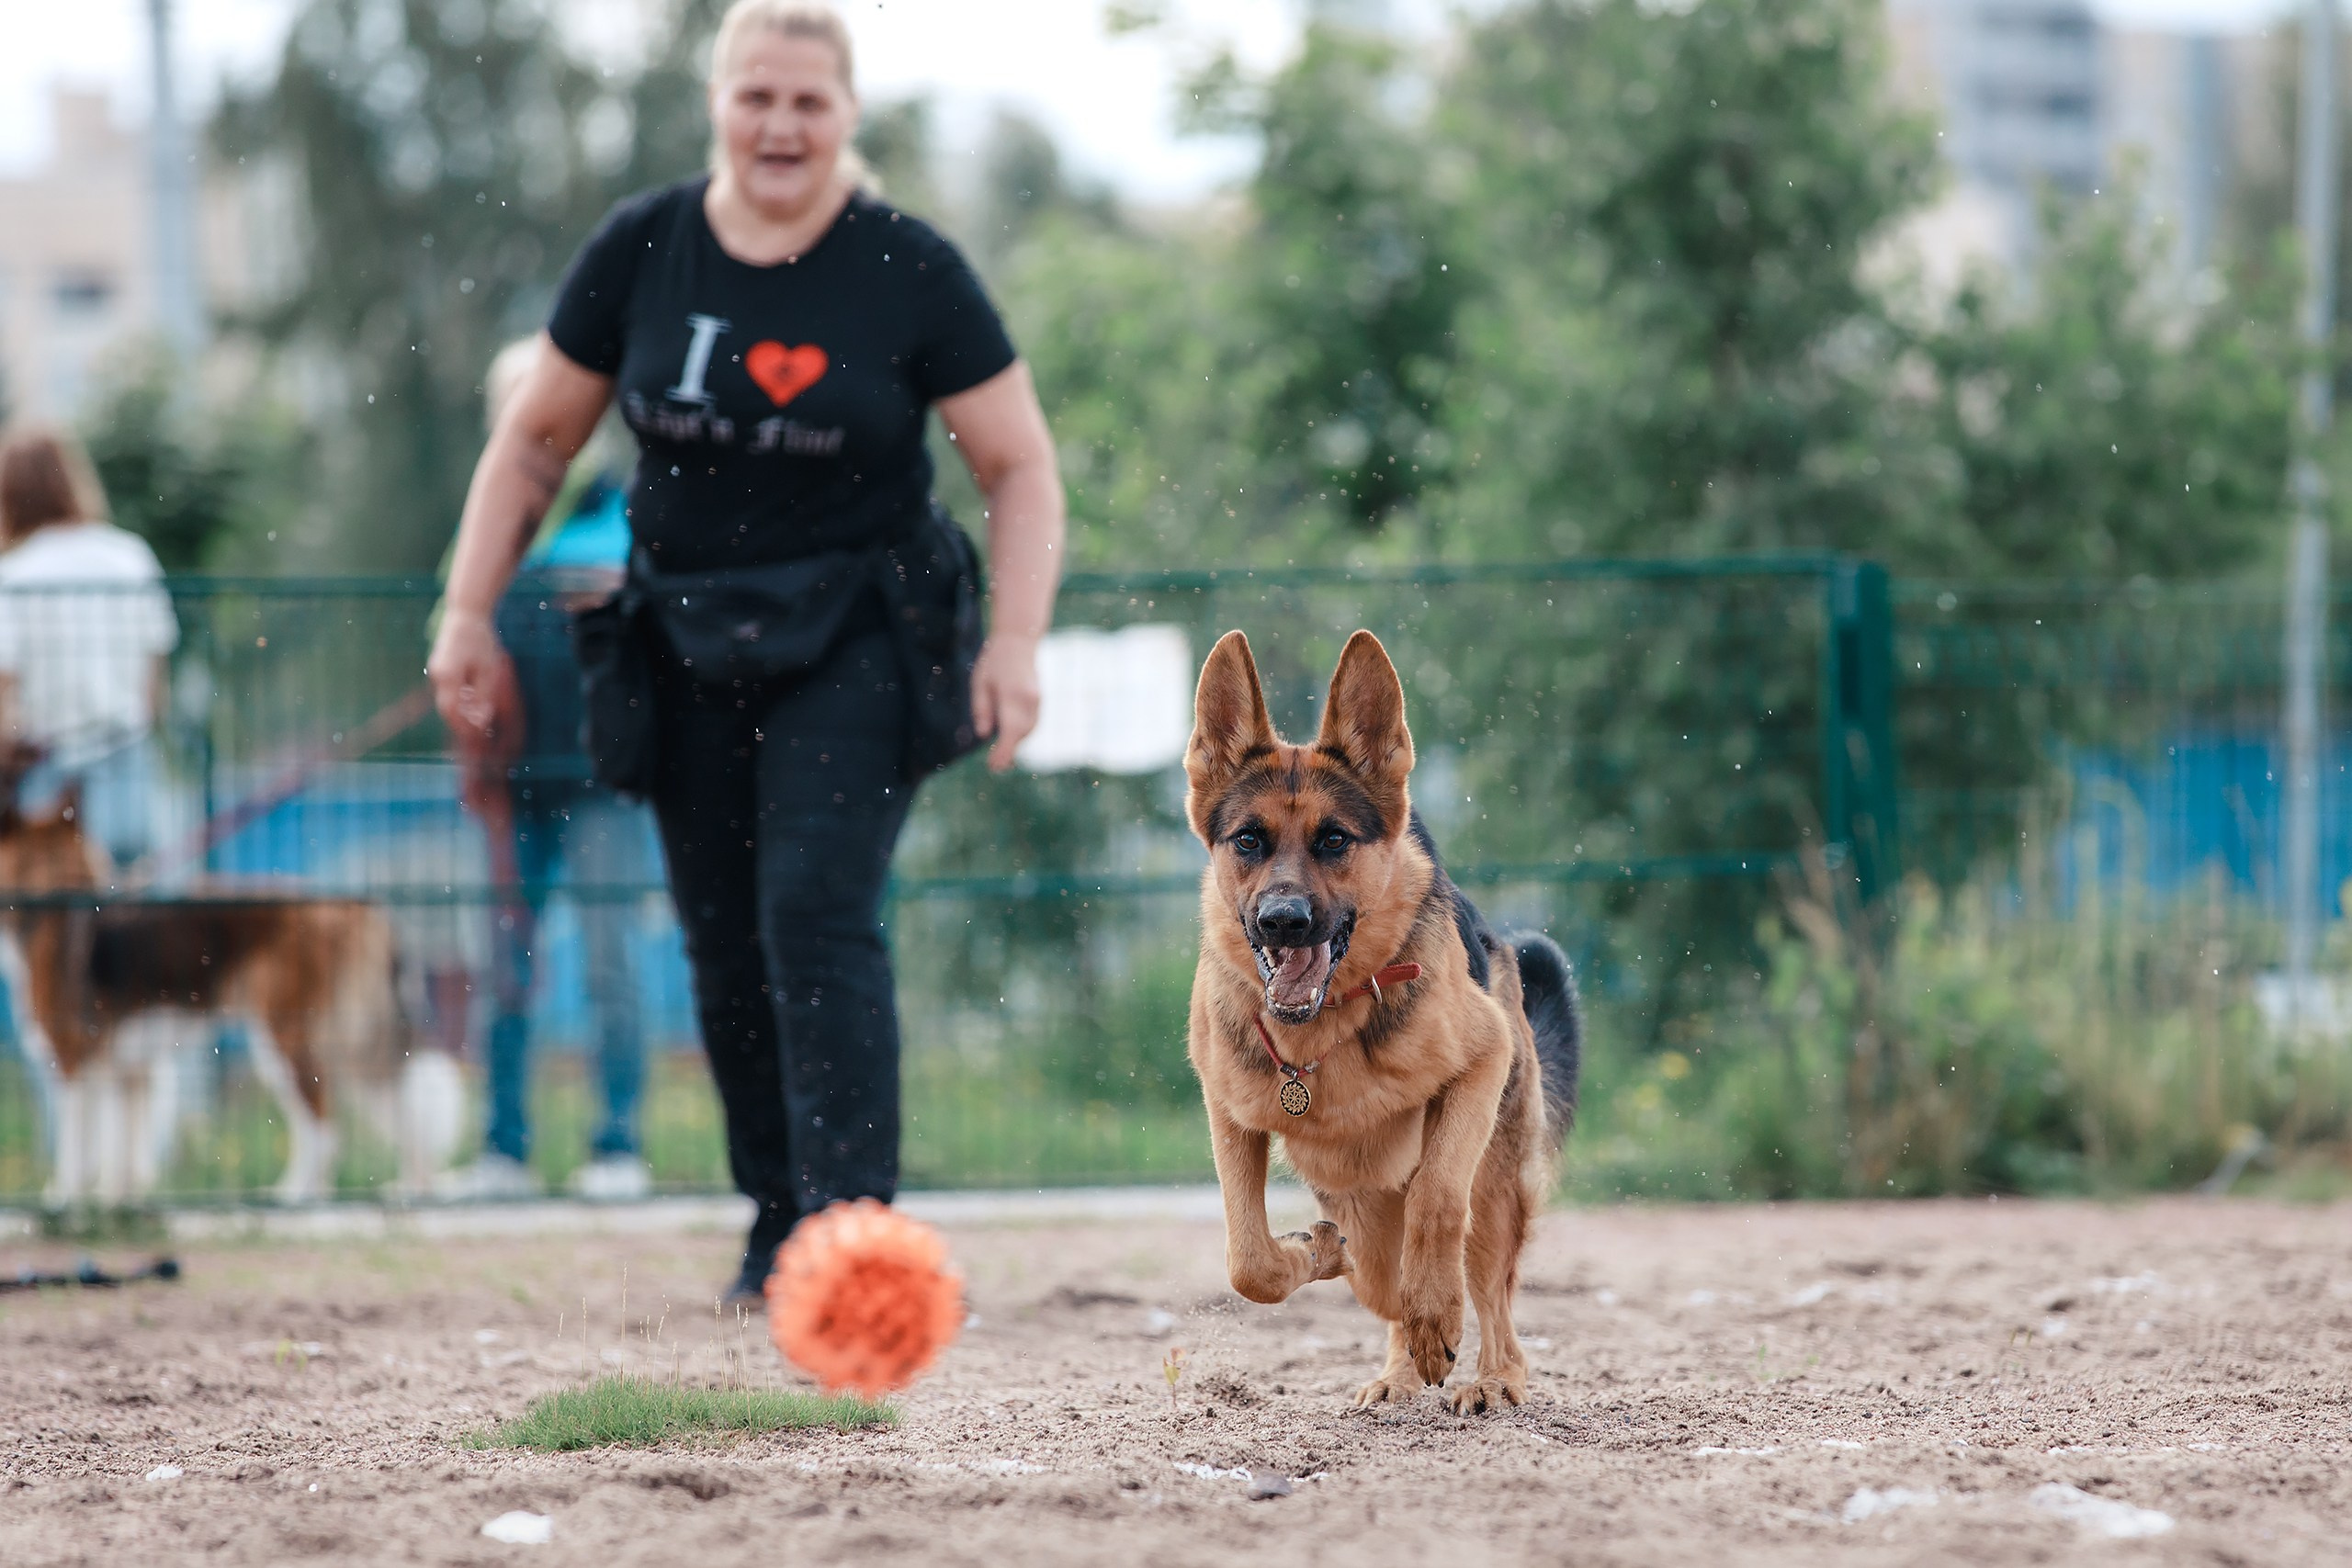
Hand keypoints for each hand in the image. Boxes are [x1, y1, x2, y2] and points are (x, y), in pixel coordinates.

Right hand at [426, 608, 522, 774]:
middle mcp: (437, 675)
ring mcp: (436, 670)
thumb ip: (484, 697)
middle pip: (447, 708)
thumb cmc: (481, 640)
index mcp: (447, 676)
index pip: (452, 712)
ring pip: (447, 699)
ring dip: (462, 710)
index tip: (479, 736)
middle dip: (463, 722)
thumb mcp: (489, 670)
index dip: (464, 727)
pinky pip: (448, 689)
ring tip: (481, 715)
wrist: (466, 613)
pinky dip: (460, 698)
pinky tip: (475, 699)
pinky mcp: (439, 666)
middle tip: (482, 730)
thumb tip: (482, 721)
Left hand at [970, 632, 1041, 773]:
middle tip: (995, 767)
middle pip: (1020, 734)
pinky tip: (1011, 738)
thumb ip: (982, 708)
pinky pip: (1033, 723)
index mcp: (1012, 695)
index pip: (1010, 731)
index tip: (993, 766)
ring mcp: (1038, 700)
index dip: (1003, 752)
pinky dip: (1022, 733)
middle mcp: (1029, 700)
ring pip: (1029, 730)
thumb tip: (984, 734)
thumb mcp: (980, 683)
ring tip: (1000, 755)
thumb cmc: (994, 661)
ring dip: (1016, 743)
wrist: (1019, 641)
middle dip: (1009, 752)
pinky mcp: (1040, 700)